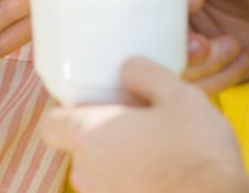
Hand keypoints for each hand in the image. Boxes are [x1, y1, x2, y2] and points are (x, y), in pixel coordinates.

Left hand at [38, 58, 248, 192]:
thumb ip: (145, 74)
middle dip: (103, 136)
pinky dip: (134, 183)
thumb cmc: (198, 152)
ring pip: (100, 174)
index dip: (66, 113)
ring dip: (120, 161)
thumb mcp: (179, 95)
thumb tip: (128, 68)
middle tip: (136, 122)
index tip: (93, 104)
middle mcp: (86, 174)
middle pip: (79, 148)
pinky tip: (164, 175)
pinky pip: (119, 191)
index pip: (50, 125)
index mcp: (90, 137)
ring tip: (158, 150)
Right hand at [147, 0, 248, 82]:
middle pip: (142, 35)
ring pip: (165, 65)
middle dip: (174, 40)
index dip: (152, 1)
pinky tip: (242, 56)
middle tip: (203, 37)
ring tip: (230, 46)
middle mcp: (170, 9)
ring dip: (197, 62)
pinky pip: (193, 87)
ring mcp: (187, 41)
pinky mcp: (206, 71)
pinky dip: (218, 75)